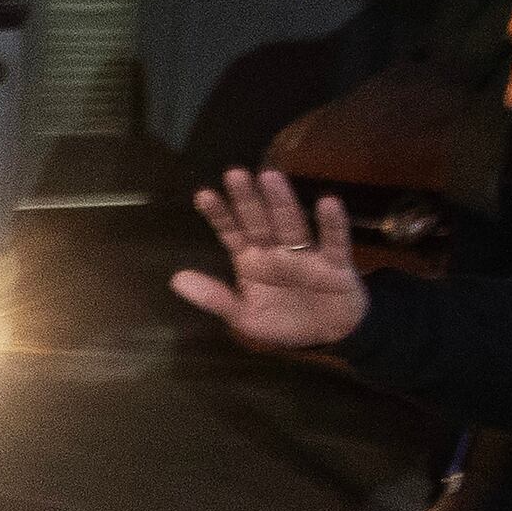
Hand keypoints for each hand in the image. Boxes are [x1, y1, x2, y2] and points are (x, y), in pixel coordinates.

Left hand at [171, 168, 370, 351]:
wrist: (329, 336)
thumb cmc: (283, 320)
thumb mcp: (244, 316)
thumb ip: (214, 298)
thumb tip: (176, 279)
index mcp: (251, 260)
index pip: (232, 233)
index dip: (219, 215)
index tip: (203, 195)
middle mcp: (276, 252)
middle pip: (260, 222)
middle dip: (247, 201)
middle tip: (234, 174)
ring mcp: (306, 255)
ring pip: (292, 225)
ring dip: (282, 202)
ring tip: (271, 177)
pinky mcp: (336, 265)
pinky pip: (334, 243)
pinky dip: (332, 225)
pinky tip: (328, 203)